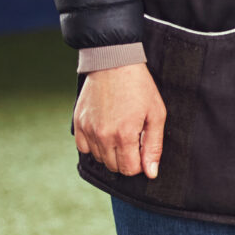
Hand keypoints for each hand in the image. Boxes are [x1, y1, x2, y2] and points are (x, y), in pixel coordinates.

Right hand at [74, 62, 166, 177]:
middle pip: (114, 167)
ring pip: (99, 159)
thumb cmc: (138, 86)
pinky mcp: (78, 122)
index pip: (130, 170)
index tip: (142, 151)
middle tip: (133, 140)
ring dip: (110, 153)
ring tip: (119, 133)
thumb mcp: (156, 114)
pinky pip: (83, 148)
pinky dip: (94, 146)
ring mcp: (88, 129)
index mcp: (125, 135)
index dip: (140, 164)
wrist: (113, 63)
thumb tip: (151, 172)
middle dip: (126, 159)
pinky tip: (104, 134)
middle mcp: (103, 136)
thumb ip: (154, 146)